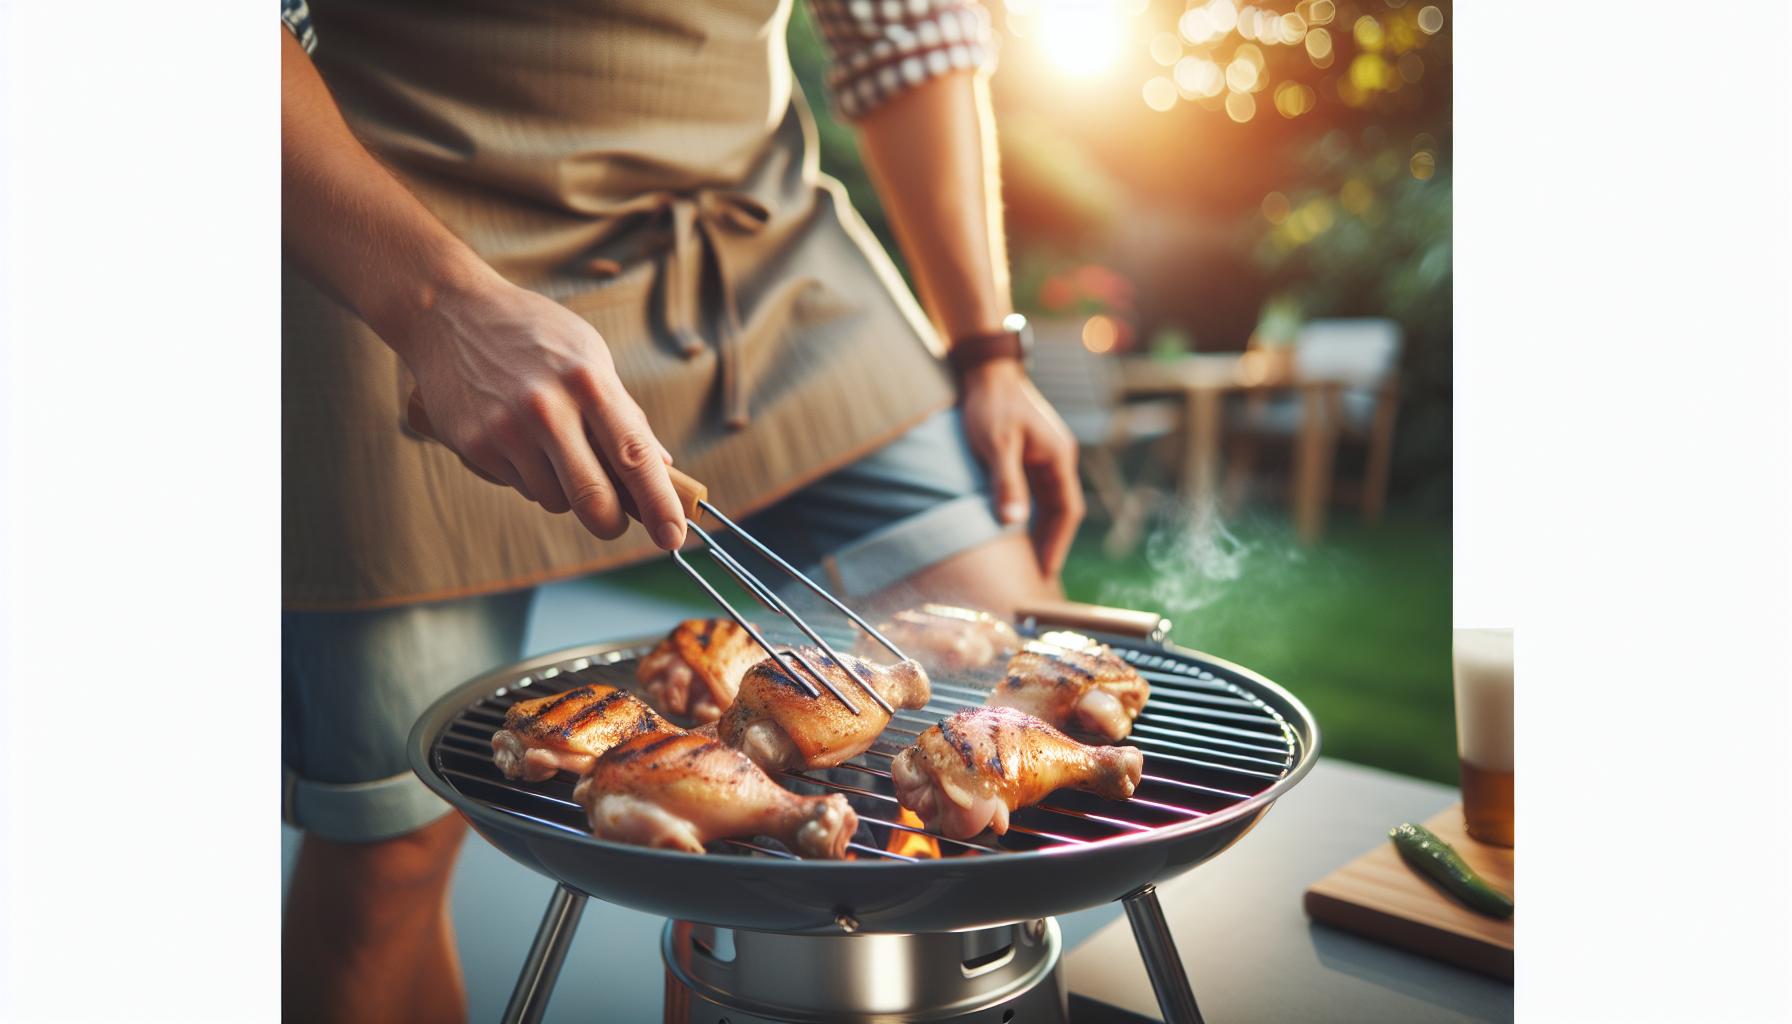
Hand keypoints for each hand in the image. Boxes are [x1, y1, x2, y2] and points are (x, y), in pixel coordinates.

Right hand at [389, 275, 687, 549]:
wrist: (450, 313)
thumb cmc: (534, 336)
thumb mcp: (590, 357)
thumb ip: (625, 413)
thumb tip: (661, 465)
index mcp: (589, 382)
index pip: (635, 456)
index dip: (659, 503)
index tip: (673, 537)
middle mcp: (548, 408)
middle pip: (593, 498)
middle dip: (610, 522)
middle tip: (613, 520)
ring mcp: (507, 429)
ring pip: (554, 499)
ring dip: (563, 491)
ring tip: (551, 448)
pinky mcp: (475, 444)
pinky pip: (519, 486)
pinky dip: (529, 476)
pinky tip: (517, 439)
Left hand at [958, 359, 1084, 577]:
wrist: (984, 369)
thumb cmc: (991, 403)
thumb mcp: (997, 445)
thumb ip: (1007, 483)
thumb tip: (1013, 523)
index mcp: (1059, 457)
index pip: (1068, 511)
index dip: (1059, 543)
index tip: (1046, 571)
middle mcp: (1057, 459)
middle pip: (1061, 511)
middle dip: (1050, 543)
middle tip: (1035, 576)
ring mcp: (1044, 457)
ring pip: (1047, 503)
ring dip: (1039, 530)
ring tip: (1026, 561)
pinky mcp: (1028, 454)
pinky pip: (1035, 492)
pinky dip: (1028, 514)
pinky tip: (1013, 530)